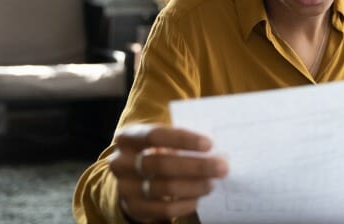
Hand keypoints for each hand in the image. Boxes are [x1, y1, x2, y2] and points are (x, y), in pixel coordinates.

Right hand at [108, 124, 227, 222]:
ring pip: (163, 188)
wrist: (133, 179)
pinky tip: (198, 198)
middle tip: (221, 167)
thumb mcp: (162, 141)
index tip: (209, 144)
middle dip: (196, 166)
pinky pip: (163, 209)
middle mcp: (121, 162)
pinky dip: (185, 204)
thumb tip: (215, 146)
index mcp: (128, 138)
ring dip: (193, 186)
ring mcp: (125, 187)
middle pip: (161, 164)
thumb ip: (181, 140)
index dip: (183, 139)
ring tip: (212, 183)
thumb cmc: (157, 152)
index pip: (155, 135)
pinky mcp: (134, 208)